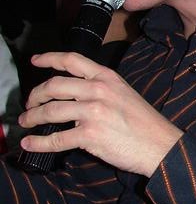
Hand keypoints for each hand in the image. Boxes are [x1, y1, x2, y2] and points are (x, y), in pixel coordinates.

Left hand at [19, 52, 182, 176]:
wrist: (161, 145)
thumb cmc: (146, 124)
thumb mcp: (125, 94)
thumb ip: (101, 89)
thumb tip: (74, 95)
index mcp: (107, 77)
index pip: (72, 60)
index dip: (49, 58)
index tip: (35, 61)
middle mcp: (98, 90)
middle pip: (54, 85)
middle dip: (35, 95)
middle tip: (29, 104)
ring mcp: (93, 112)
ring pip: (50, 110)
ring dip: (32, 117)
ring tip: (26, 123)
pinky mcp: (89, 135)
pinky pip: (56, 138)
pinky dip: (38, 142)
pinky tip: (30, 144)